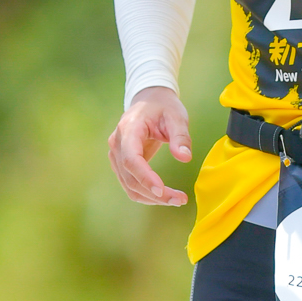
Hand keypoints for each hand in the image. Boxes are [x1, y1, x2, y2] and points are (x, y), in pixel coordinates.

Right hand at [107, 86, 191, 206]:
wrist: (149, 101)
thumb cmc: (163, 107)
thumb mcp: (177, 116)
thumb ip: (181, 137)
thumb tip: (185, 157)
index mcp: (128, 129)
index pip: (131, 159)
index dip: (145, 177)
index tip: (162, 191)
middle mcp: (117, 143)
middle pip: (130, 177)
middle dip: (154, 193)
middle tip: (180, 200)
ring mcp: (116, 154)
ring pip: (129, 185)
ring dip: (151, 198)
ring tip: (176, 200)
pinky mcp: (121, 163)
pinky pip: (130, 184)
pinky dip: (146, 194)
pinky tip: (165, 196)